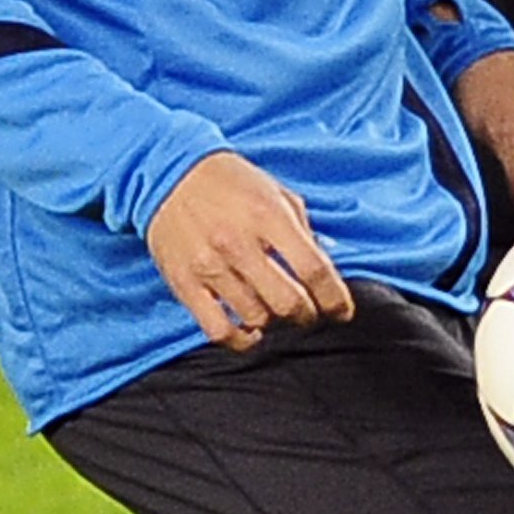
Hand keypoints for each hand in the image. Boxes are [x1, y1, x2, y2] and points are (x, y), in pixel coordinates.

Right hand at [146, 152, 354, 352]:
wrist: (170, 173)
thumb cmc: (230, 183)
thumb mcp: (276, 192)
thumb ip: (303, 230)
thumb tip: (326, 269)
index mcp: (269, 216)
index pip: (314, 269)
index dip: (335, 298)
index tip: (343, 311)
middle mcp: (239, 243)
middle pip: (288, 302)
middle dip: (308, 315)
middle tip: (309, 312)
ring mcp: (210, 266)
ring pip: (257, 318)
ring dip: (276, 323)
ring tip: (277, 312)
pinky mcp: (185, 284)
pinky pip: (219, 330)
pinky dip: (241, 340)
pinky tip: (251, 331)